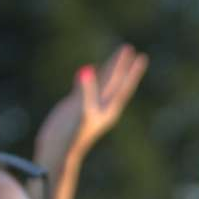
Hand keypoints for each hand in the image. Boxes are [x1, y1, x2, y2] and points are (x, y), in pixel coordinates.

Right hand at [34, 44, 148, 168]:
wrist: (58, 151)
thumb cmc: (72, 136)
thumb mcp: (81, 112)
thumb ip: (85, 91)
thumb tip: (88, 70)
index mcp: (107, 109)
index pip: (122, 85)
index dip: (131, 71)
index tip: (140, 57)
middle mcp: (100, 106)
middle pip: (114, 81)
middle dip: (121, 65)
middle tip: (128, 48)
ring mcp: (88, 105)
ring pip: (100, 82)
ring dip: (108, 68)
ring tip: (115, 55)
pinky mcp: (75, 107)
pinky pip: (84, 88)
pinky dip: (87, 78)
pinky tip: (88, 69)